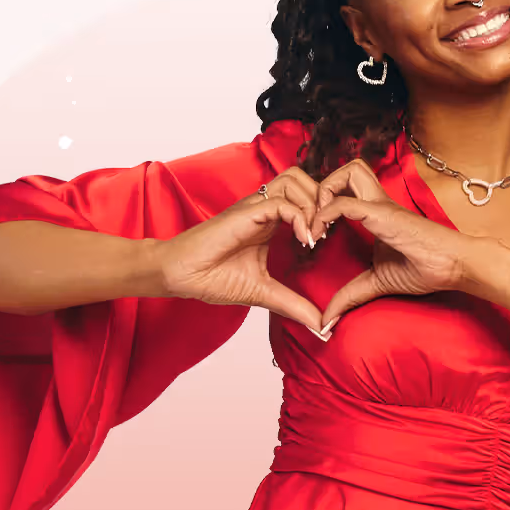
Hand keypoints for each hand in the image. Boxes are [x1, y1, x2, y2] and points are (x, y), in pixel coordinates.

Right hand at [157, 167, 327, 332]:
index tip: (329, 242)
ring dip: (312, 204)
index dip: (323, 212)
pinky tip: (303, 241)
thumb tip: (321, 329)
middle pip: (305, 180)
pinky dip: (299, 217)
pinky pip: (280, 202)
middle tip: (328, 231)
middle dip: (324, 200)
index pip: (306, 197)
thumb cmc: (213, 278)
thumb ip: (294, 305)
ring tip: (316, 235)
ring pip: (295, 181)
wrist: (181, 275)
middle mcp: (265, 208)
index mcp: (271, 221)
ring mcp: (255, 207)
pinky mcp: (246, 212)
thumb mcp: (264, 293)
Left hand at [309, 159, 474, 331]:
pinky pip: (343, 203)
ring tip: (317, 221)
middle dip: (323, 186)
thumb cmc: (424, 269)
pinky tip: (318, 235)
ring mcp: (379, 205)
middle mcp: (376, 202)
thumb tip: (327, 321)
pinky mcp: (381, 214)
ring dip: (324, 192)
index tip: (313, 236)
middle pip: (348, 168)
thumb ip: (351, 296)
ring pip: (347, 171)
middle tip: (314, 218)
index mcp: (376, 213)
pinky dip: (323, 215)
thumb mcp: (376, 282)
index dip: (325, 204)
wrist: (453, 266)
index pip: (348, 188)